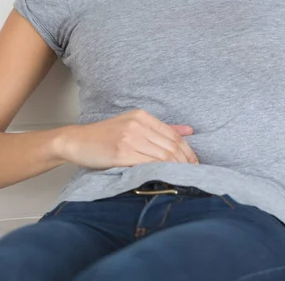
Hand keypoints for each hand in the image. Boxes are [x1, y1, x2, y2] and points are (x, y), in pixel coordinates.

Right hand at [54, 108, 199, 168]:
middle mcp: (138, 124)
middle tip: (193, 175)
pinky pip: (147, 164)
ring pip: (162, 156)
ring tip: (183, 179)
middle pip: (170, 146)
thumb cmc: (105, 136)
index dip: (188, 151)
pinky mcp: (121, 153)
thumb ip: (161, 128)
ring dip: (176, 169)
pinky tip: (165, 179)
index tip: (195, 163)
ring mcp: (129, 138)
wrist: (76, 141)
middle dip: (185, 162)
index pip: (173, 135)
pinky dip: (159, 172)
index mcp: (142, 116)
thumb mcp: (133, 124)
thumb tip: (188, 131)